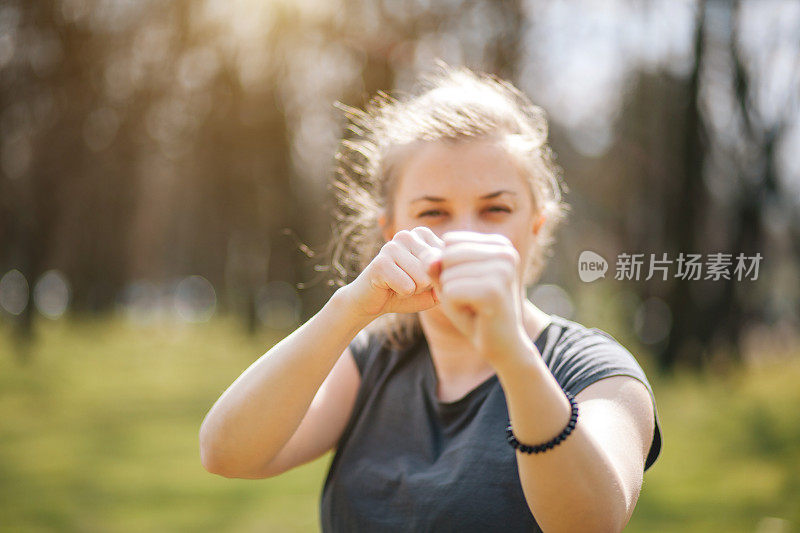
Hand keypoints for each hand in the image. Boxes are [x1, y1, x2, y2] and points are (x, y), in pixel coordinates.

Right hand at [340, 226, 444, 318]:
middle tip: (408, 282)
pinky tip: (390, 288)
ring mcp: (391, 246)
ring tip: (399, 284)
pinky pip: (407, 287)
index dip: (437, 278)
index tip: (421, 277)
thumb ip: (444, 275)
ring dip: (413, 290)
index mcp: (423, 234)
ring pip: (423, 279)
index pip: (447, 261)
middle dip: (426, 285)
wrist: (374, 301)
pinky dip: (402, 294)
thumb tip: (434, 264)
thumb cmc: (408, 291)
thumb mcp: (435, 285)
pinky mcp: (380, 263)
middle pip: (435, 270)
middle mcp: (408, 235)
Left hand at [426, 231, 527, 363]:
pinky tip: (475, 315)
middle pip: (446, 255)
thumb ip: (436, 265)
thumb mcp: (450, 281)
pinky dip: (454, 307)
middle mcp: (506, 251)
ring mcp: (502, 270)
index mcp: (500, 244)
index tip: (471, 286)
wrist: (502, 346)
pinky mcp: (494, 290)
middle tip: (470, 299)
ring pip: (446, 274)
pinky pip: (450, 291)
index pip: (449, 241)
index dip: (448, 268)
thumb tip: (430, 260)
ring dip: (451, 297)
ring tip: (473, 307)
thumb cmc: (475, 312)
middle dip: (448, 282)